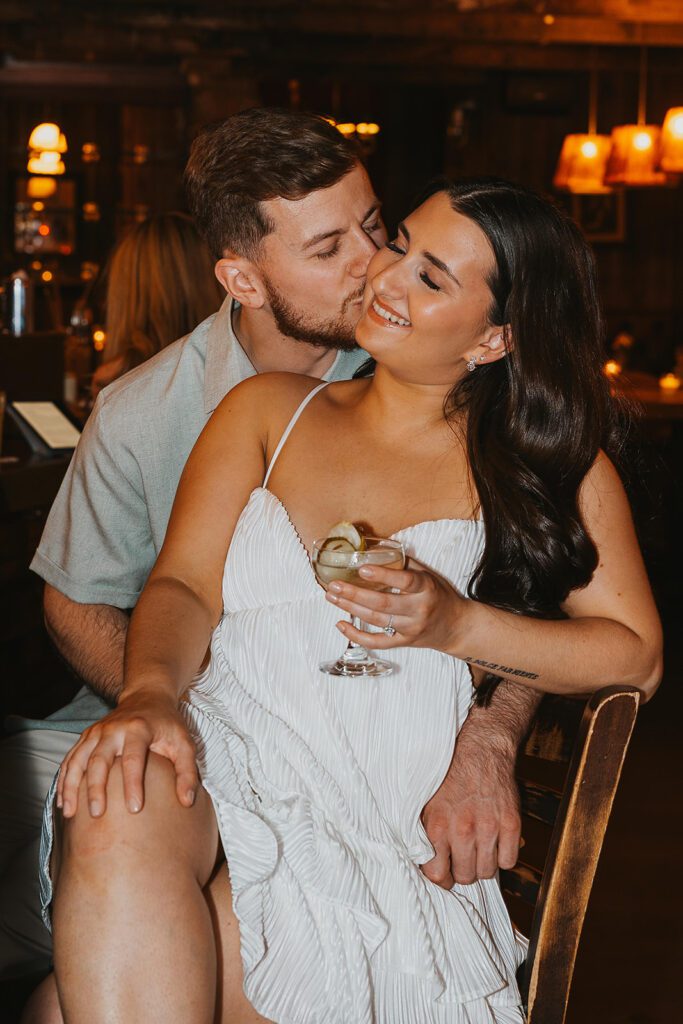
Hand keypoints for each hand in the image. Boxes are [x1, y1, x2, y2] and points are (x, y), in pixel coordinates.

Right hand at [57, 690, 197, 818]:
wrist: (146, 695)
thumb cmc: (167, 724)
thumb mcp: (184, 743)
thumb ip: (188, 772)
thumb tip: (186, 802)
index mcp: (138, 728)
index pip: (133, 758)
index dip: (132, 784)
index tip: (134, 809)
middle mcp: (113, 729)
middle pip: (99, 759)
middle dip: (96, 788)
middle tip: (97, 814)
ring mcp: (96, 732)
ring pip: (78, 759)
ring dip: (71, 786)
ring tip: (71, 813)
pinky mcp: (86, 737)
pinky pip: (70, 759)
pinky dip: (64, 780)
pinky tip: (63, 802)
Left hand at [325, 558, 465, 652]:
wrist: (455, 626)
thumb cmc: (438, 595)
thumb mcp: (428, 574)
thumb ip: (403, 563)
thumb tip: (374, 548)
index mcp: (426, 588)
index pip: (404, 581)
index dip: (382, 576)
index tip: (362, 569)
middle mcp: (418, 610)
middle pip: (382, 604)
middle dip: (355, 594)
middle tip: (334, 584)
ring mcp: (410, 628)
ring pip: (376, 620)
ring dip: (350, 608)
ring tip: (332, 596)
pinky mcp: (404, 642)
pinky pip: (377, 642)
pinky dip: (356, 635)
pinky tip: (340, 624)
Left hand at [420, 733, 521, 886]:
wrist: (481, 749)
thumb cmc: (450, 774)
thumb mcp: (425, 801)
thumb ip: (422, 832)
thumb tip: (422, 862)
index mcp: (437, 825)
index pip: (437, 875)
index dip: (442, 878)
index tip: (445, 873)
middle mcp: (463, 830)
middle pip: (465, 876)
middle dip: (463, 870)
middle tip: (463, 857)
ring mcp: (489, 827)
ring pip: (487, 872)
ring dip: (483, 864)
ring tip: (478, 848)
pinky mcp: (511, 824)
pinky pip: (509, 861)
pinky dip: (503, 856)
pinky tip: (496, 842)